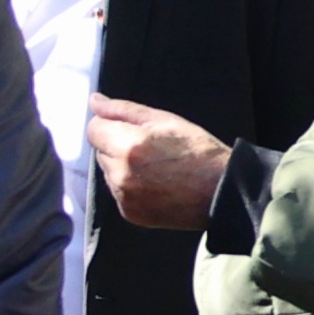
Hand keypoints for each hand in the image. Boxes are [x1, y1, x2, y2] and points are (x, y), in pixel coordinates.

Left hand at [87, 97, 232, 229]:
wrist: (220, 192)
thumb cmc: (197, 151)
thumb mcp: (164, 120)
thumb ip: (123, 110)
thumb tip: (94, 101)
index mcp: (128, 146)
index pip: (93, 129)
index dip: (110, 124)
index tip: (129, 128)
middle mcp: (121, 174)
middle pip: (100, 151)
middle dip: (116, 146)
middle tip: (149, 149)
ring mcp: (124, 196)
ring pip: (109, 173)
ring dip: (122, 167)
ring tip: (154, 168)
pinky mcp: (129, 213)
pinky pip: (118, 193)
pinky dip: (130, 187)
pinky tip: (155, 184)